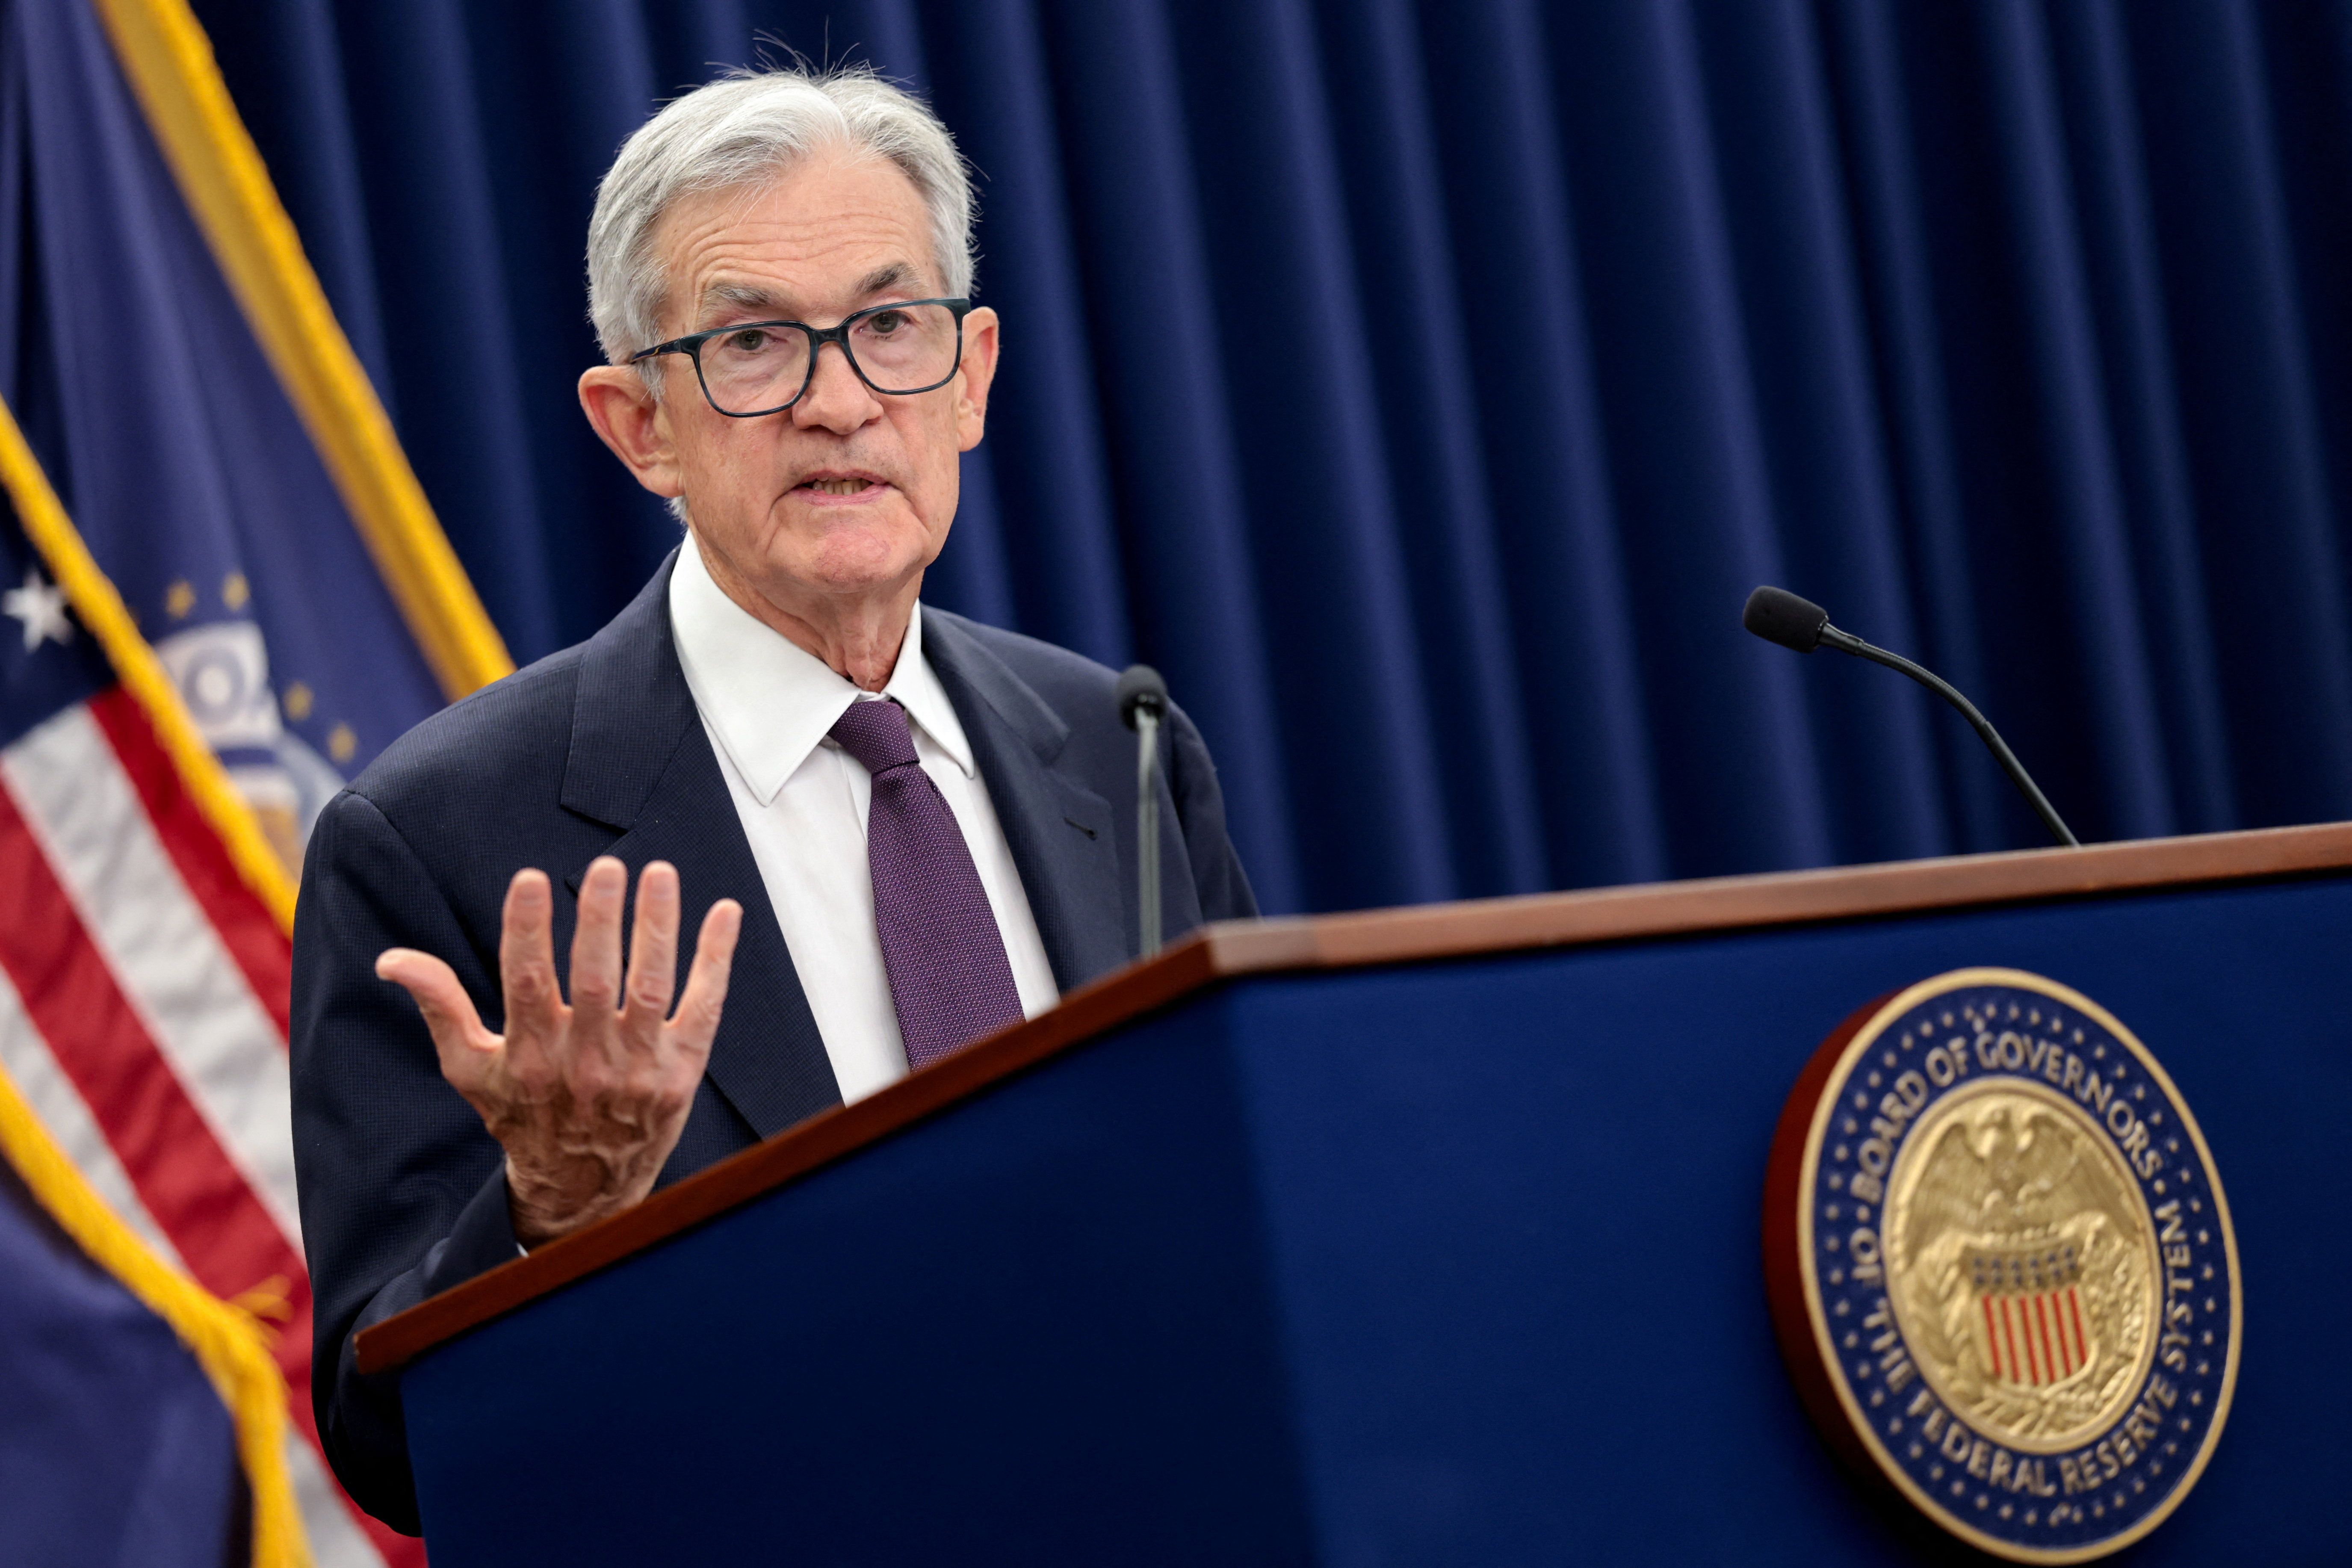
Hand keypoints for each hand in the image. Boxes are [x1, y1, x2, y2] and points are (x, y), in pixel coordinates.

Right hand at [376, 858, 742, 1245]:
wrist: (582, 1190)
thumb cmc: (522, 1116)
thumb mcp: (470, 1070)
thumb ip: (440, 1007)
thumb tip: (393, 960)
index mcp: (530, 1056)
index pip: (526, 983)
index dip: (528, 930)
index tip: (530, 878)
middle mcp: (585, 1063)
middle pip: (594, 980)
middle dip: (600, 920)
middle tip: (606, 867)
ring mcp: (637, 1069)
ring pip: (651, 987)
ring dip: (658, 927)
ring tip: (659, 873)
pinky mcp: (681, 1074)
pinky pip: (703, 1008)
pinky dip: (716, 960)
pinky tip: (725, 914)